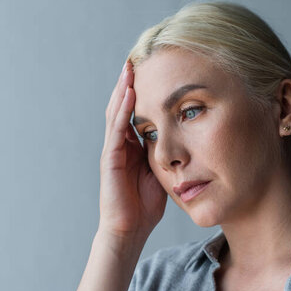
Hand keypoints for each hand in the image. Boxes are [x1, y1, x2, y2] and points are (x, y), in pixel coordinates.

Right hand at [99, 61, 166, 242]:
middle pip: (122, 108)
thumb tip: (181, 138)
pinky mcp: (110, 160)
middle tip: (137, 60)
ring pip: (116, 114)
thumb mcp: (161, 173)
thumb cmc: (145, 206)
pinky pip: (116, 131)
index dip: (141, 93)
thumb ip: (164, 154)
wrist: (130, 231)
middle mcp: (119, 145)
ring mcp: (113, 152)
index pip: (135, 114)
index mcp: (131, 147)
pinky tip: (129, 94)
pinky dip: (122, 111)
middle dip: (129, 84)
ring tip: (130, 68)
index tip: (151, 72)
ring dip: (123, 90)